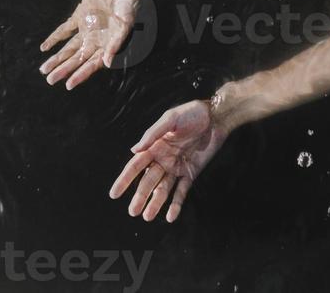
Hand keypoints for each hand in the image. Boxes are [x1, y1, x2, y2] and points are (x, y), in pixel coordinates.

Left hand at [39, 0, 140, 88]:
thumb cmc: (128, 2)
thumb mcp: (126, 23)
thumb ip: (116, 42)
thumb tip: (107, 62)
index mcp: (107, 44)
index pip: (92, 64)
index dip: (81, 74)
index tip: (69, 85)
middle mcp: (96, 40)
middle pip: (78, 59)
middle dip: (64, 70)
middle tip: (50, 80)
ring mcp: (86, 29)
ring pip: (69, 48)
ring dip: (58, 58)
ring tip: (44, 70)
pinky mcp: (79, 17)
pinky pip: (65, 30)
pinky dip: (55, 38)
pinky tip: (45, 47)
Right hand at [109, 101, 228, 222]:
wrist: (216, 117)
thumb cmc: (192, 113)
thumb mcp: (171, 119)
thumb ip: (153, 134)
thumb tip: (133, 149)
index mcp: (155, 146)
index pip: (136, 165)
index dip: (125, 179)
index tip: (114, 194)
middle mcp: (163, 159)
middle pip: (148, 181)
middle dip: (140, 196)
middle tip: (133, 211)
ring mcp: (177, 167)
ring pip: (163, 189)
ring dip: (155, 203)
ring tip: (148, 216)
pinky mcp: (191, 173)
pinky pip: (182, 191)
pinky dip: (176, 204)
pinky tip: (170, 216)